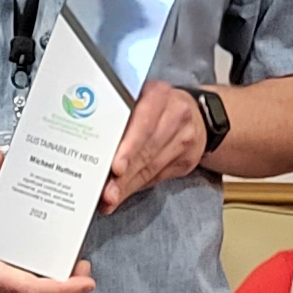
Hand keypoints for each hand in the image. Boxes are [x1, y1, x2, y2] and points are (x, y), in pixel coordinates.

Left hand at [100, 86, 211, 212]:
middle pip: (147, 150)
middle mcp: (176, 114)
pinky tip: (123, 194)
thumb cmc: (156, 107)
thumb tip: (94, 151)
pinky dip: (137, 187)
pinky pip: (158, 176)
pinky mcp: (188, 159)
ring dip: (128, 185)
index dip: (129, 148)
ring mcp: (185, 138)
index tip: (116, 167)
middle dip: (124, 175)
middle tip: (107, 192)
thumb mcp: (140, 99)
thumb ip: (122, 117)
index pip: (144, 123)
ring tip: (110, 198)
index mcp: (158, 94)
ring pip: (152, 167)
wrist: (198, 115)